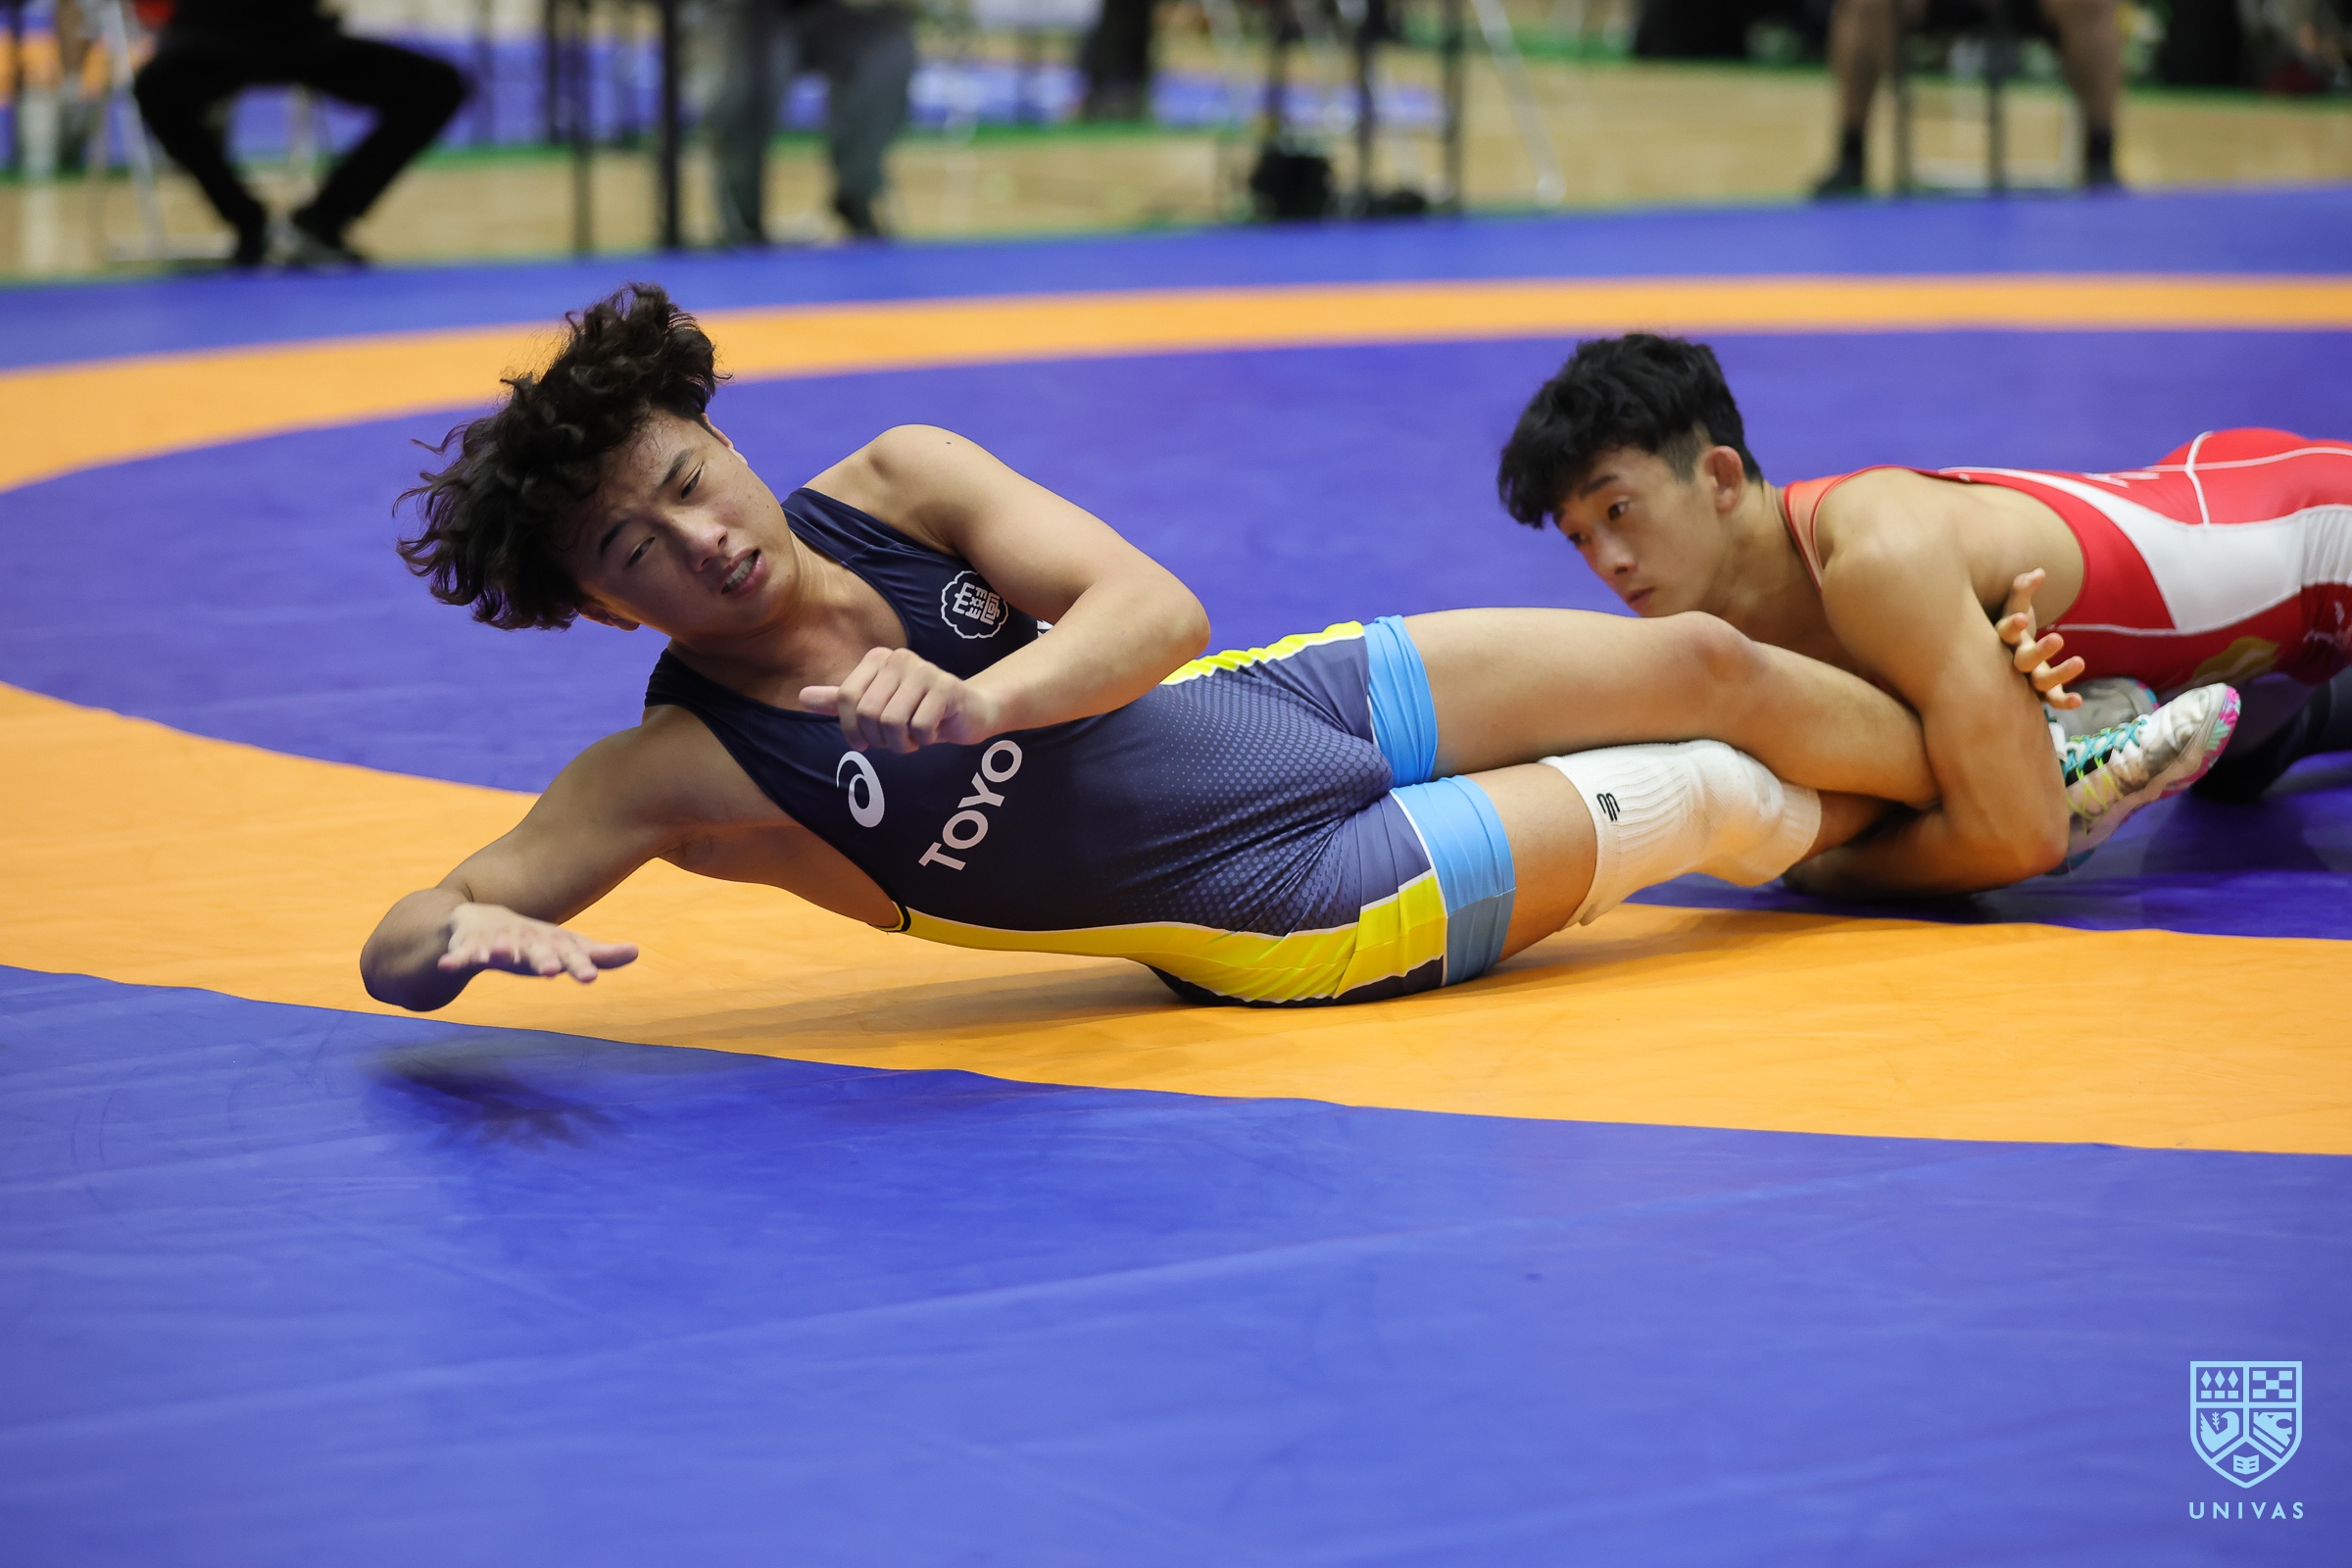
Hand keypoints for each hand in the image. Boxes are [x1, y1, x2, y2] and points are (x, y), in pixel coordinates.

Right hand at [437, 902, 637, 984]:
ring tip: (500, 955)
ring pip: (498, 947)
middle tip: (551, 970)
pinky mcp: (469, 944)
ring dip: (499, 950)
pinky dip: (455, 958)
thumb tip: (637, 951)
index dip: (579, 965)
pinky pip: (461, 953)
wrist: (482, 920)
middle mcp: (526, 938)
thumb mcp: (566, 948)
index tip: (590, 978)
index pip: (570, 954)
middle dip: (542, 959)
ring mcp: (496, 939)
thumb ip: (599, 955)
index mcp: (551, 943)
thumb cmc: (534, 942)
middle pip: (535, 950)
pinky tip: (447, 966)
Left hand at [802, 647, 1004, 752]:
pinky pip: (920, 728)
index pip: (846, 698)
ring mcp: (925, 671)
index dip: (851, 729)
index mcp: (878, 658)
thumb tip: (802, 697)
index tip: (864, 743)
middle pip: (868, 713)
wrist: (969, 712)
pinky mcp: (947, 688)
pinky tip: (934, 733)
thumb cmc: (918, 710)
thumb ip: (841, 702)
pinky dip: (924, 741)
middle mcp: (900, 658)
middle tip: (895, 741)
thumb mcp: (876, 706)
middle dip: (879, 739)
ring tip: (913, 738)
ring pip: (893, 723)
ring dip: (902, 744)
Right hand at [1994, 569, 2086, 709]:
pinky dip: (2064, 702)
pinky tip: (2079, 700)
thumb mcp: (2015, 607)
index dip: (2011, 627)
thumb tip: (2039, 572)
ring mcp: (2027, 680)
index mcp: (2004, 641)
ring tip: (2080, 661)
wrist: (2005, 659)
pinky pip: (2052, 700)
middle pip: (2022, 661)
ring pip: (2041, 681)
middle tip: (2057, 638)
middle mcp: (2012, 662)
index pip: (2004, 633)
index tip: (2022, 618)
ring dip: (2060, 674)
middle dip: (2039, 652)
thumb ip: (2022, 589)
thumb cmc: (2014, 628)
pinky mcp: (2042, 693)